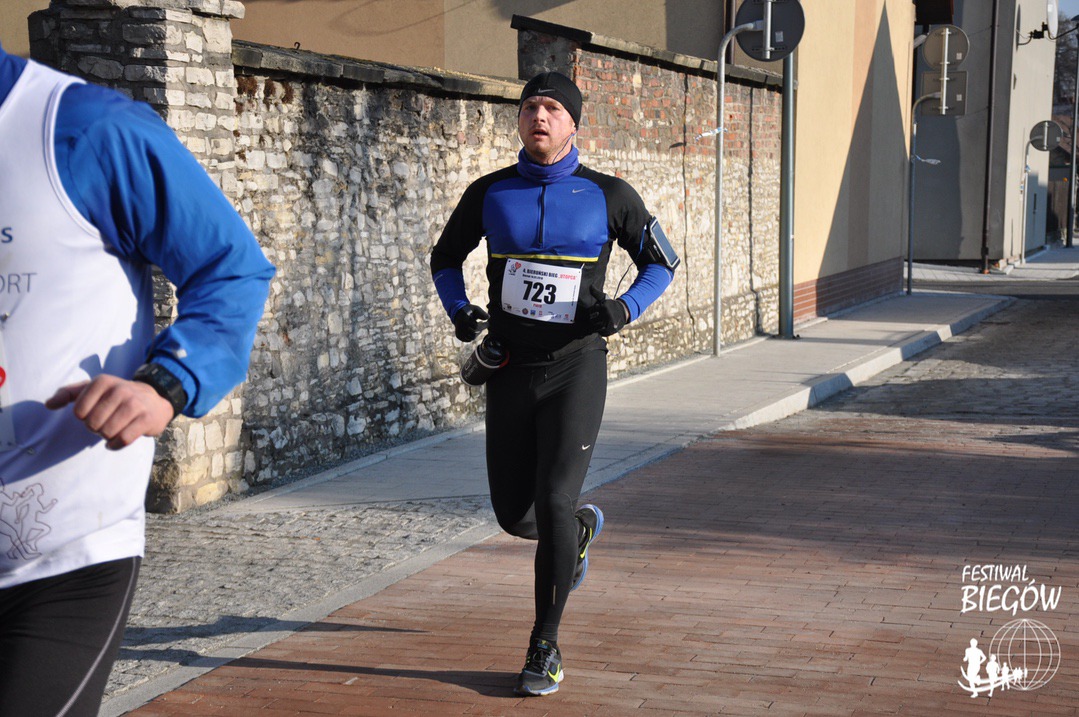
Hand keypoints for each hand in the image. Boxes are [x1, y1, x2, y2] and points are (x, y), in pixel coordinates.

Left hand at [45, 374, 174, 449]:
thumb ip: (68, 394)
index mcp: (103, 381)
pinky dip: (115, 445)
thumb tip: (49, 405)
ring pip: (107, 432)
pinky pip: (123, 439)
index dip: (84, 417)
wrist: (155, 399)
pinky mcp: (146, 419)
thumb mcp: (94, 389)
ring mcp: (135, 404)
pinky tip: (116, 441)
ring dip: (107, 436)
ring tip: (112, 430)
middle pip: (92, 424)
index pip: (79, 411)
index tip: (95, 413)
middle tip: (105, 423)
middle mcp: (120, 390)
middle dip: (96, 428)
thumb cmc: (117, 396)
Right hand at [453, 304, 488, 341]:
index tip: (487, 323)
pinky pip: (468, 340)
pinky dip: (472, 336)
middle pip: (474, 333)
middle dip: (480, 329)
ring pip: (472, 338)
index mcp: (464, 319)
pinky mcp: (458, 335)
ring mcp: (459, 332)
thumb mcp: (475, 309)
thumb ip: (482, 313)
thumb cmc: (469, 311)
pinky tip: (473, 330)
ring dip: (477, 333)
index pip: (476, 326)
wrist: (458, 314)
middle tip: (483, 325)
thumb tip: (488, 317)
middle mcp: (460, 326)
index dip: (483, 325)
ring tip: (478, 328)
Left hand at [588, 287, 628, 335]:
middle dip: (593, 319)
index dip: (592, 312)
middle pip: (592, 320)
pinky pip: (601, 333)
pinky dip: (601, 331)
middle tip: (599, 318)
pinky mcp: (611, 329)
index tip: (596, 311)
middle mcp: (606, 315)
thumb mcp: (604, 297)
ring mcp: (609, 323)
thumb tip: (590, 286)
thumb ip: (596, 292)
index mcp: (604, 307)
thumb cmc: (611, 304)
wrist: (624, 312)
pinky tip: (603, 327)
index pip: (590, 312)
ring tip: (601, 322)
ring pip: (595, 327)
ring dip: (596, 326)